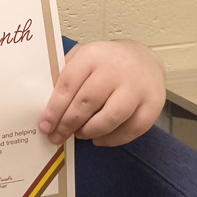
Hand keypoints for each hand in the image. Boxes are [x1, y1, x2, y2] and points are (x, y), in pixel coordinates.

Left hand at [38, 40, 165, 146]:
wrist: (144, 58)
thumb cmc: (105, 62)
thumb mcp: (82, 57)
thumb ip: (65, 75)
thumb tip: (43, 103)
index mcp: (92, 57)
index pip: (68, 85)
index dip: (54, 109)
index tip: (44, 125)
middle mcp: (115, 71)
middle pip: (87, 103)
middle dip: (68, 124)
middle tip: (57, 136)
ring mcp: (136, 88)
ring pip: (110, 118)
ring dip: (90, 132)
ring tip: (79, 135)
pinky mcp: (153, 104)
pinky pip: (132, 129)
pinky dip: (113, 139)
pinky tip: (99, 139)